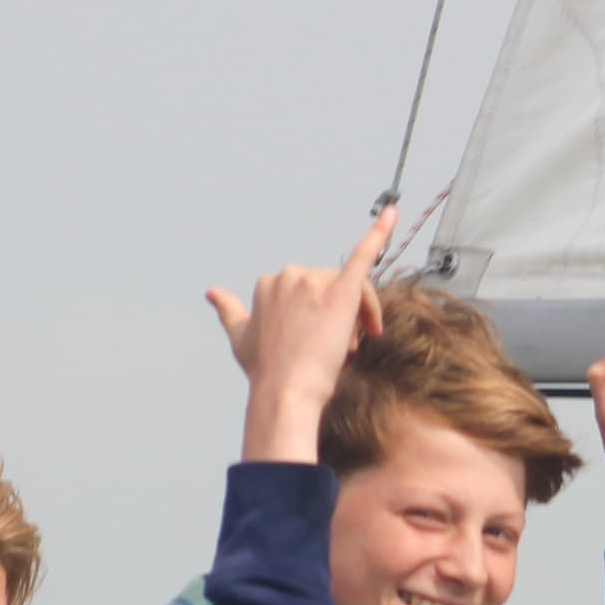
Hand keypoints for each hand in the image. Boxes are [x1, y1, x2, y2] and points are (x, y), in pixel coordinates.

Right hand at [208, 212, 393, 465]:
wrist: (285, 391)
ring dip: (360, 315)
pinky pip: (364, 257)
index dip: (320, 318)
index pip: (309, 292)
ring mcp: (314, 282)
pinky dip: (380, 234)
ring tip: (357, 344)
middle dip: (342, 317)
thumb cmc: (265, 370)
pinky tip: (394, 214)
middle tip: (347, 349)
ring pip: (352, 289)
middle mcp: (289, 275)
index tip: (324, 345)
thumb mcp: (239, 336)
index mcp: (268, 282)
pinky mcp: (341, 291)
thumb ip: (228, 310)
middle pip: (332, 289)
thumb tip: (211, 292)